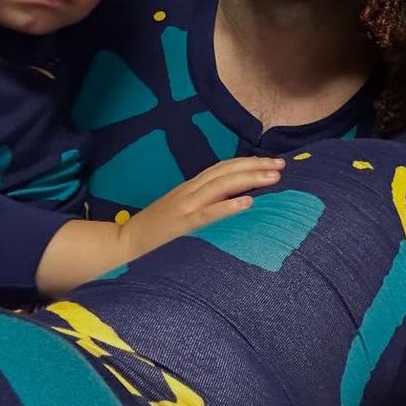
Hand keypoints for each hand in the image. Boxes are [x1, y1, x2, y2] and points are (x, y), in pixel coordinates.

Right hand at [119, 156, 284, 258]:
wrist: (123, 244)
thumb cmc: (157, 230)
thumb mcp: (182, 209)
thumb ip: (205, 201)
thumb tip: (238, 198)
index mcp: (191, 187)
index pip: (223, 167)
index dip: (248, 162)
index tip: (273, 161)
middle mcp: (190, 192)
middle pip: (226, 172)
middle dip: (256, 167)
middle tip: (282, 165)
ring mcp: (185, 208)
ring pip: (221, 187)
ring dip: (249, 180)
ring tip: (273, 178)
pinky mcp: (181, 226)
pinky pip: (207, 214)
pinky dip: (228, 207)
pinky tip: (247, 204)